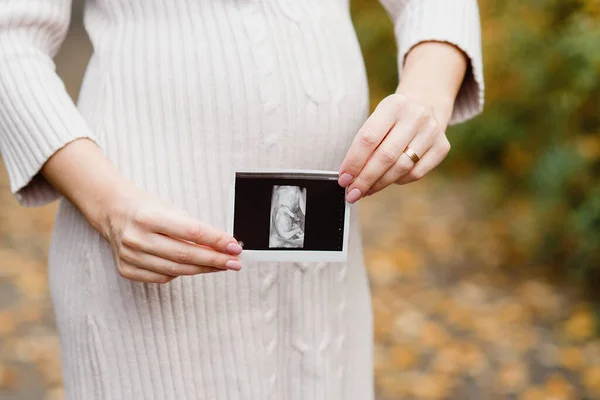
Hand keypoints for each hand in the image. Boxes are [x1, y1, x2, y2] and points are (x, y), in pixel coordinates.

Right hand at [99, 185, 242, 283]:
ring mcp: (129, 256)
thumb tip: (223, 247)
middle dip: (214, 260)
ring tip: (220, 266)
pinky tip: (192, 268)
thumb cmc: (147, 209)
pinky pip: (162, 277)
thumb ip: (194, 229)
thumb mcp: (171, 210)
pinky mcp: (126, 269)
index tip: (234, 247)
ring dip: (202, 269)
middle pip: (185, 255)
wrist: (113, 211)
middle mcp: (136, 237)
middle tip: (234, 262)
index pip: (191, 232)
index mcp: (148, 217)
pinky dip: (180, 273)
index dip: (216, 241)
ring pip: (175, 270)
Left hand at [338, 93, 450, 201]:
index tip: (343, 179)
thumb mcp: (377, 120)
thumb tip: (350, 177)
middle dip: (365, 179)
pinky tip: (388, 180)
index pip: (368, 138)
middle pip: (386, 156)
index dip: (354, 162)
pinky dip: (398, 180)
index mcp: (393, 105)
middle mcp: (415, 116)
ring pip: (401, 167)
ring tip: (365, 191)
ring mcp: (432, 131)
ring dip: (379, 184)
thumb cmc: (392, 119)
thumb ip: (365, 146)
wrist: (425, 105)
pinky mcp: (442, 146)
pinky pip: (416, 173)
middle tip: (352, 193)